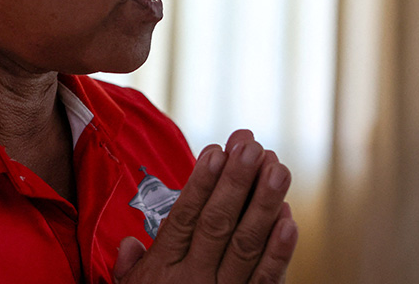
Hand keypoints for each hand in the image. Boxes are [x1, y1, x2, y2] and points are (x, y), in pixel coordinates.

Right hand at [113, 130, 296, 283]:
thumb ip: (129, 269)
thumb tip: (131, 244)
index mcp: (163, 271)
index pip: (184, 218)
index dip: (200, 183)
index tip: (215, 149)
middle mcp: (193, 281)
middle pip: (218, 225)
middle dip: (236, 182)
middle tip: (253, 147)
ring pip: (246, 246)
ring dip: (264, 205)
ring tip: (277, 169)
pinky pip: (266, 281)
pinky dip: (280, 250)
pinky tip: (289, 219)